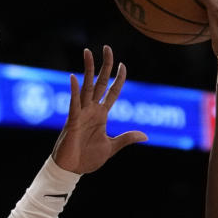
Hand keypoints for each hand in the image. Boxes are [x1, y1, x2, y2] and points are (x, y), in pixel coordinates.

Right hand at [51, 45, 147, 173]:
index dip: (118, 79)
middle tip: (107, 48)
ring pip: (86, 87)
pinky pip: (73, 103)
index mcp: (101, 115)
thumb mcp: (112, 147)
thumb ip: (126, 139)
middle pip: (99, 83)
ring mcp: (81, 113)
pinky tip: (74, 78)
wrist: (73, 170)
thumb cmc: (88, 158)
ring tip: (88, 52)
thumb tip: (145, 136)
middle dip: (104, 66)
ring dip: (87, 70)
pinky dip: (74, 91)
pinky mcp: (72, 121)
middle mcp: (91, 110)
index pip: (111, 92)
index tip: (123, 65)